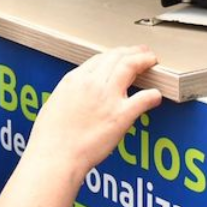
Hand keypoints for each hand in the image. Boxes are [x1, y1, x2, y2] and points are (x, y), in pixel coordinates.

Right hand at [24, 46, 161, 179]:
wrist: (55, 155)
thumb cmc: (50, 138)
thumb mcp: (54, 104)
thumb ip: (70, 95)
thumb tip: (76, 96)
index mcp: (74, 80)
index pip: (99, 58)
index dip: (114, 54)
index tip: (121, 56)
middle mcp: (91, 83)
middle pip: (116, 56)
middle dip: (132, 51)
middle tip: (141, 52)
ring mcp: (107, 97)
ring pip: (129, 66)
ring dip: (143, 60)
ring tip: (151, 60)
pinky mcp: (120, 115)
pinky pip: (143, 99)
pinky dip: (152, 95)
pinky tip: (156, 96)